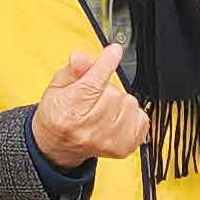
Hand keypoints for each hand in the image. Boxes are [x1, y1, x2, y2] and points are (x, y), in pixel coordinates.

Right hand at [31, 46, 148, 168]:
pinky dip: (131, 114)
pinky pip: (141, 117)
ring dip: (119, 102)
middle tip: (94, 97)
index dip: (106, 64)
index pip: (93, 84)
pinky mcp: (123, 147)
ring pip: (129, 103)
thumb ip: (74, 70)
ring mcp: (108, 140)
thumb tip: (83, 57)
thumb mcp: (57, 86)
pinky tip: (116, 119)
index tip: (114, 51)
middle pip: (114, 92)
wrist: (58, 145)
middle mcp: (88, 129)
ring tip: (103, 110)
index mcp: (69, 111)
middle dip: (107, 88)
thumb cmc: (58, 115)